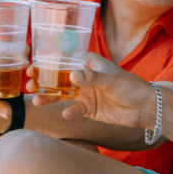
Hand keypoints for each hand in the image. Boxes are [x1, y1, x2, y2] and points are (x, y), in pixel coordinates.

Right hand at [36, 53, 153, 128]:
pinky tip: (66, 113)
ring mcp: (85, 93)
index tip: (32, 66)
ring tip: (36, 101)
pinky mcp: (89, 109)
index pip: (64, 59)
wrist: (144, 107)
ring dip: (49, 97)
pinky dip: (70, 112)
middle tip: (28, 85)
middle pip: (59, 78)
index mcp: (88, 63)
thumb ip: (91, 77)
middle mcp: (84, 77)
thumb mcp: (111, 78)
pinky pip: (75, 109)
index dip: (47, 62)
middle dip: (43, 81)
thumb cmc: (129, 85)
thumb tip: (72, 76)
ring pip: (62, 94)